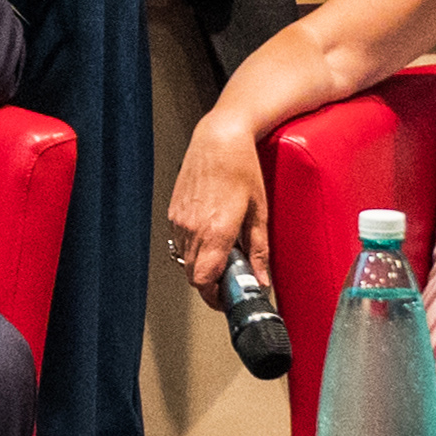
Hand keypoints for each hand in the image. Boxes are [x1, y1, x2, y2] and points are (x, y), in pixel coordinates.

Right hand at [163, 110, 264, 295]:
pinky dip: (194, 248)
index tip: (230, 298)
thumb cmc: (241, 167)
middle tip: (232, 279)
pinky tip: (210, 236)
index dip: (216, 296)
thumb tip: (262, 280)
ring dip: (202, 265)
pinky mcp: (173, 212)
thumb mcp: (259, 210)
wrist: (218, 138)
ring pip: (185, 260)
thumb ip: (259, 250)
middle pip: (194, 275)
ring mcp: (179, 220)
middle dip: (211, 284)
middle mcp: (192, 229)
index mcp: (215, 231)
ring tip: (223, 254)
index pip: (205, 281)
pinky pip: (180, 242)